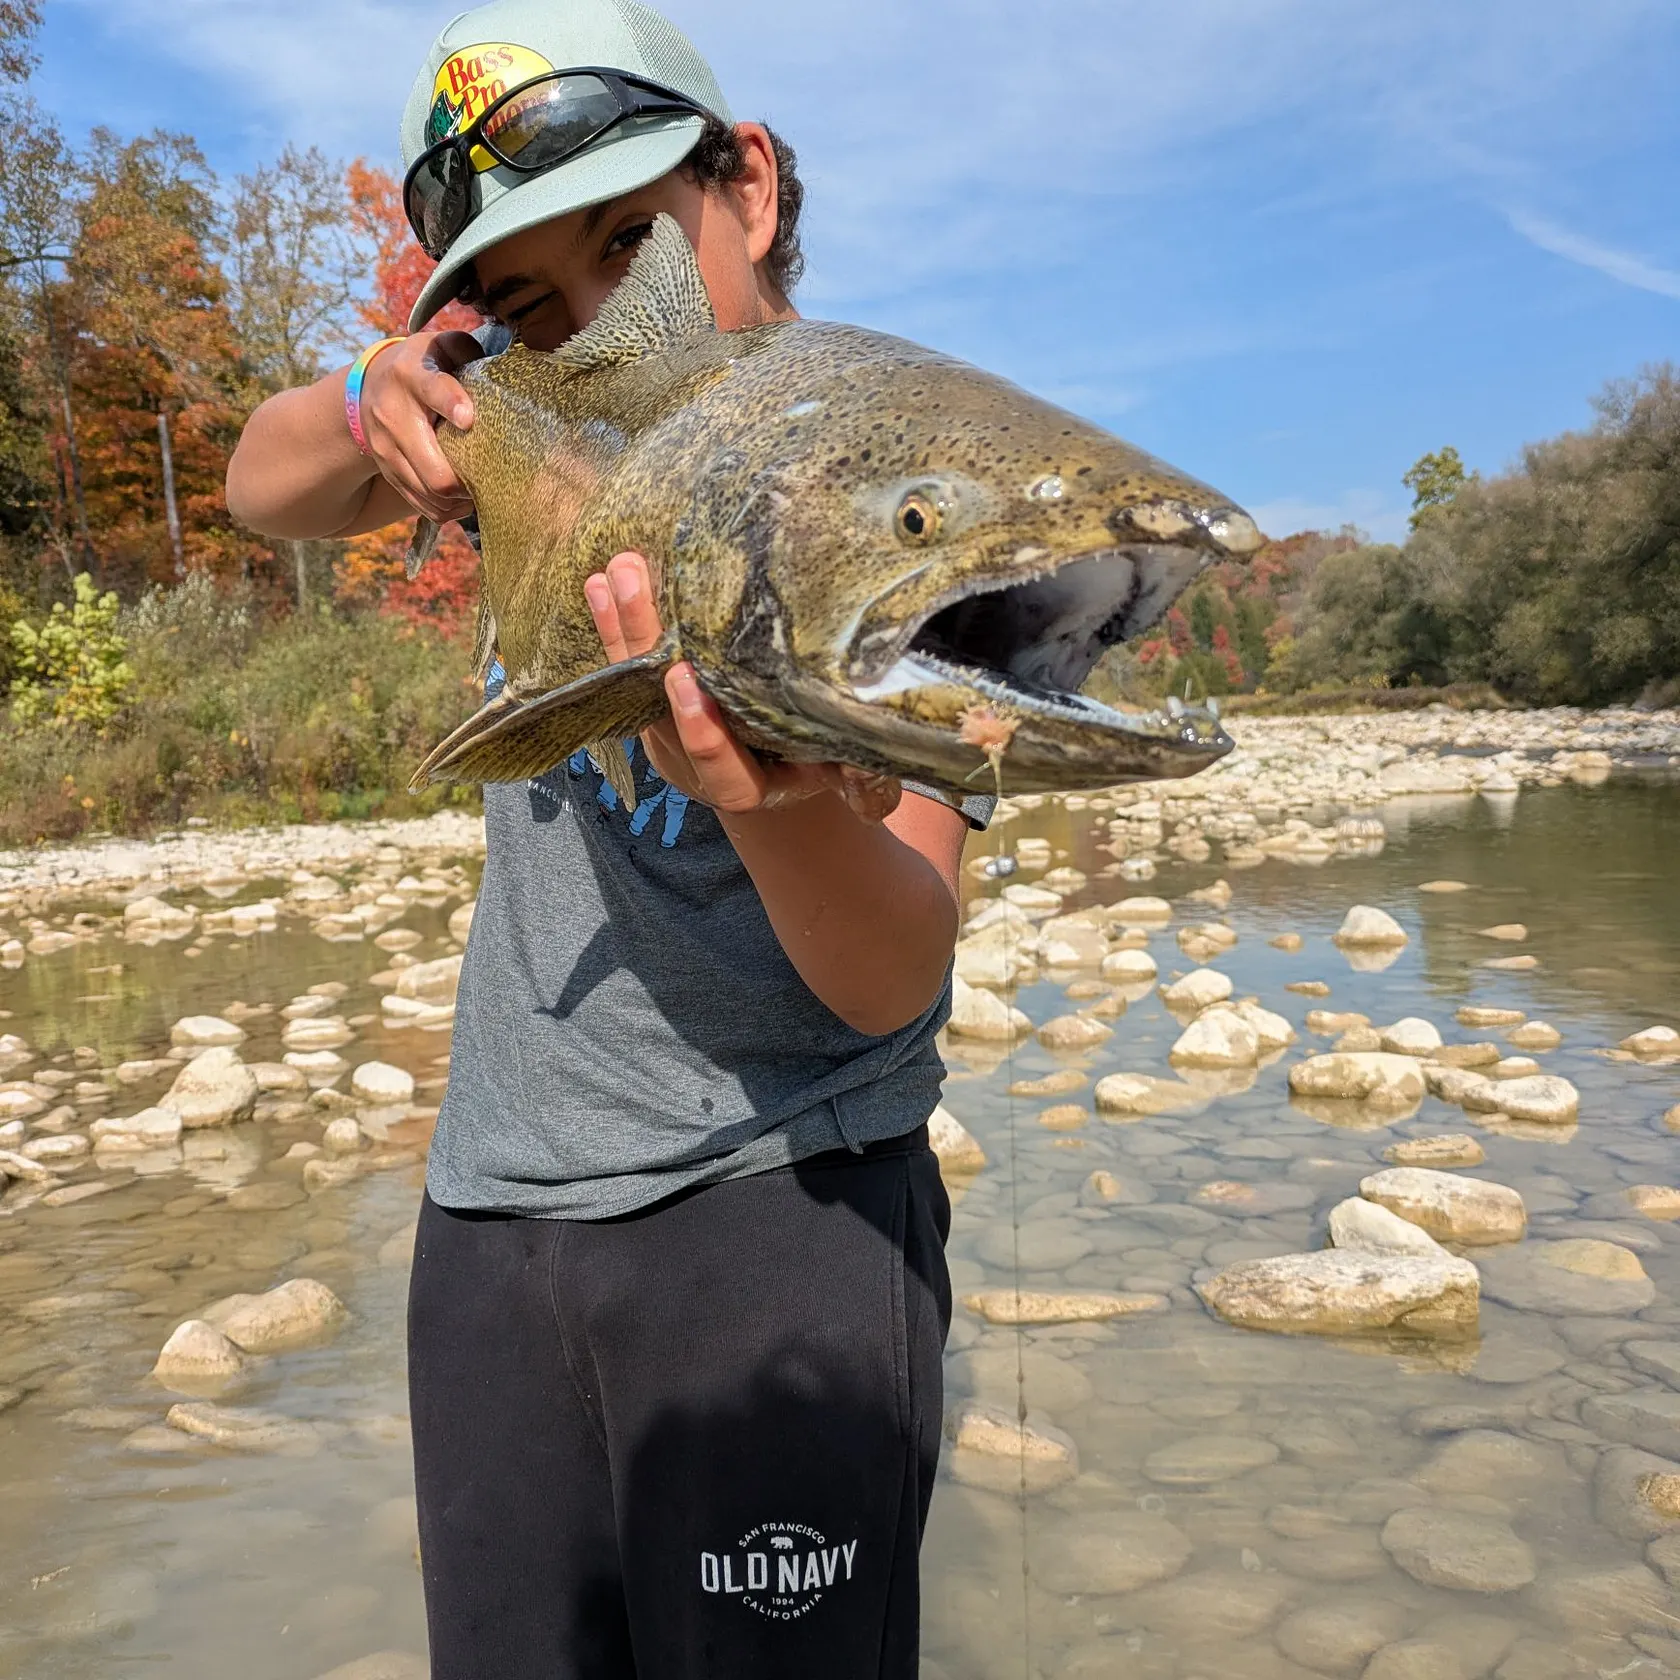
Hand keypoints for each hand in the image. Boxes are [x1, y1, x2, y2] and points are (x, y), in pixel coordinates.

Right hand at [358, 329, 485, 523]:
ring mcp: (386, 449)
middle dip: (467, 479)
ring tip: (480, 489)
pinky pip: (422, 505)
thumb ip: (468, 353)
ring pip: (429, 492)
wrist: (371, 386)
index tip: (469, 419)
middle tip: (491, 475)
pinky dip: (448, 509)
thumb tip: (505, 373)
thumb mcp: (442, 347)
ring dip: (461, 499)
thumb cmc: (425, 366)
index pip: (431, 389)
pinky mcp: (388, 472)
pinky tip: (465, 499)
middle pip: (434, 467)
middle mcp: (392, 414)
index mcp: (410, 375)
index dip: (450, 403)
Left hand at [584, 552, 902, 822]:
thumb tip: (870, 762)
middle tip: (631, 593)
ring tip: (611, 573)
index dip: (703, 733)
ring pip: (636, 687)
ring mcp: (669, 733)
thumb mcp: (843, 773)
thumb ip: (858, 776)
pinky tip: (599, 583)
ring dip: (622, 629)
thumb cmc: (821, 763)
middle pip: (662, 715)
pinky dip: (614, 627)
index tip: (687, 683)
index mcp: (747, 786)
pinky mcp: (653, 706)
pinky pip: (627, 669)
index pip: (720, 769)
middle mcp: (697, 763)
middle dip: (645, 652)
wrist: (781, 770)